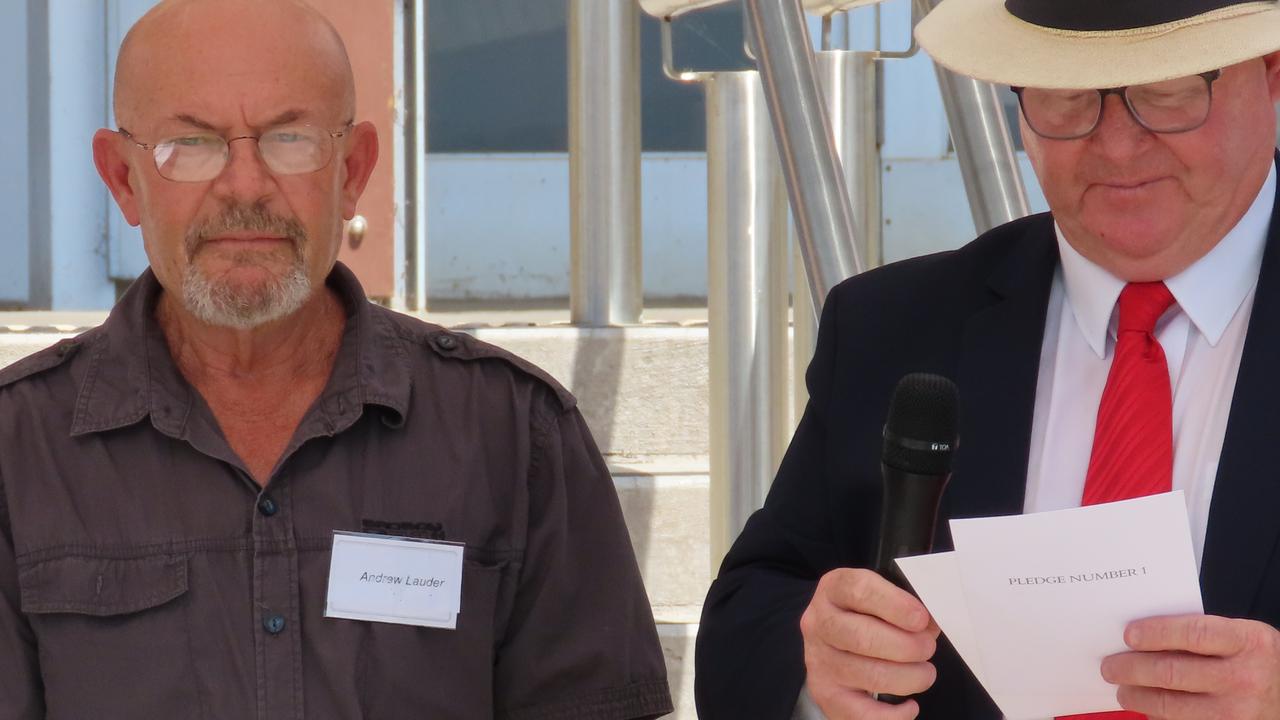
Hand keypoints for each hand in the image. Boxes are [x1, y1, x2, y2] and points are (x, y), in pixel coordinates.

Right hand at [800, 568, 939, 718]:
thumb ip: (905, 603)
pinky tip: (909, 706)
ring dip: (909, 678)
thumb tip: (930, 625)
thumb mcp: (882, 595)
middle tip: (927, 648)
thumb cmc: (868, 613)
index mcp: (834, 589)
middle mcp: (819, 623)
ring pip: (870, 676)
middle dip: (908, 647)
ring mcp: (820, 660)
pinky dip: (893, 715)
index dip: (895, 605)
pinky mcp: (825, 692)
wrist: (837, 635)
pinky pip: (861, 713)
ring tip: (923, 673)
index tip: (921, 619)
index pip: (859, 590)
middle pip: (863, 637)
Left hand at [1102, 614, 1279, 718]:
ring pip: (1172, 706)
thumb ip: (1201, 634)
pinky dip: (1158, 716)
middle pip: (1173, 673)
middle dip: (1132, 669)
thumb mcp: (1241, 637)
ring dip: (1138, 697)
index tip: (1128, 635)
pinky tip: (1148, 708)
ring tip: (1123, 690)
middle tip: (1110, 666)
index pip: (1194, 634)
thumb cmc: (1257, 660)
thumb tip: (1142, 636)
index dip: (1157, 633)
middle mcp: (1244, 678)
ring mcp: (1238, 712)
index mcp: (1248, 642)